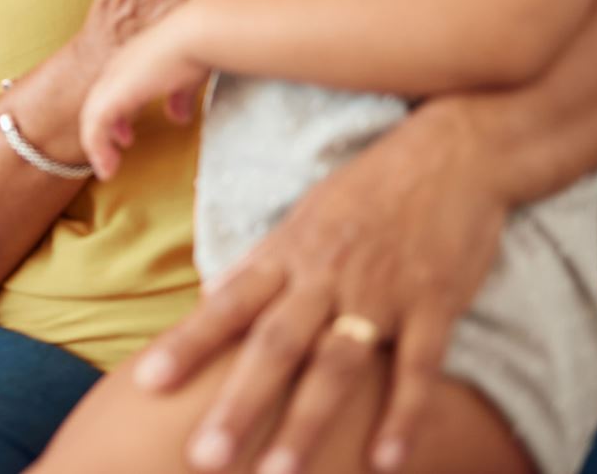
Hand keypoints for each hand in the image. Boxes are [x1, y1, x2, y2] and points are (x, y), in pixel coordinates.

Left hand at [79, 15, 208, 178]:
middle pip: (98, 103)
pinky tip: (107, 167)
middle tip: (110, 157)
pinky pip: (95, 127)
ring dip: (98, 145)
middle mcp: (118, 67)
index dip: (116, 115)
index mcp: (133, 60)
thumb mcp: (187, 78)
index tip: (124, 137)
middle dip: (103, 132)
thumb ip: (179, 96)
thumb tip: (179, 117)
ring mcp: (113, 80)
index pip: (114, 89)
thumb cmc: (198, 48)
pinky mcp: (113, 95)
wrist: (198, 34)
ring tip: (107, 169)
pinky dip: (97, 148)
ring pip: (92, 117)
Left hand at [132, 97, 506, 472]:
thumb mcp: (303, 219)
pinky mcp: (435, 303)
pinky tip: (385, 462)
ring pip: (338, 363)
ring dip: (309, 423)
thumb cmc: (367, 190)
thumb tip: (212, 302)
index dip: (187, 343)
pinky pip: (418, 367)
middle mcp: (326, 274)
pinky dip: (402, 415)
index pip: (226, 304)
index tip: (145, 384)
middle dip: (239, 404)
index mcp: (287, 252)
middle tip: (204, 458)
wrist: (451, 152)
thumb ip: (263, 267)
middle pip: (275, 345)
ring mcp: (381, 290)